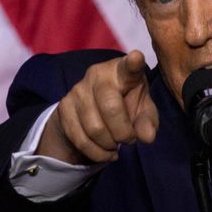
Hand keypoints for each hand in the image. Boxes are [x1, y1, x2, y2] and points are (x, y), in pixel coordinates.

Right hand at [37, 51, 159, 164]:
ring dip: (109, 145)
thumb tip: (147, 137)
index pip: (129, 66)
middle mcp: (98, 75)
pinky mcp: (64, 107)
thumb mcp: (143, 111)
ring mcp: (78, 90)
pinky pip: (80, 139)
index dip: (133, 63)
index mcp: (122, 71)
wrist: (94, 109)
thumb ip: (148, 122)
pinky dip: (96, 153)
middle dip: (123, 133)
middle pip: (110, 108)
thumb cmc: (127, 104)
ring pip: (94, 129)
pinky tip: (106, 151)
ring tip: (116, 145)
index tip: (137, 57)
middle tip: (129, 139)